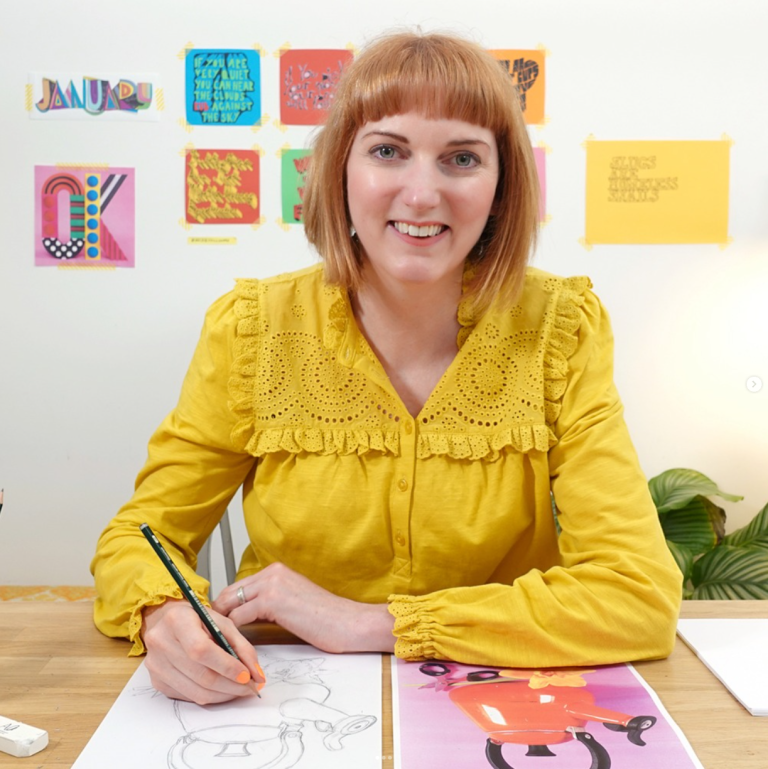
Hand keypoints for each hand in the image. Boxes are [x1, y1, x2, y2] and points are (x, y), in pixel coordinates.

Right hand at [141, 599, 264, 704]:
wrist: (168, 622)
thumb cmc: (198, 620)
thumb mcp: (222, 622)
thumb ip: (242, 646)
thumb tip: (257, 674)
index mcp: (176, 621)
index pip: (202, 650)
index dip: (226, 666)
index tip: (247, 675)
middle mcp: (160, 643)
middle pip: (200, 675)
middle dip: (231, 685)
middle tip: (251, 688)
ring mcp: (155, 665)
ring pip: (195, 691)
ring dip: (223, 695)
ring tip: (240, 690)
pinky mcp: (156, 681)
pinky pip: (188, 697)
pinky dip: (210, 696)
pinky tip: (223, 690)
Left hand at [213, 562, 394, 653]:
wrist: (349, 622)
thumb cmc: (327, 619)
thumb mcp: (294, 602)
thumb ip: (272, 602)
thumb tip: (247, 616)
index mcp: (278, 571)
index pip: (239, 586)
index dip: (225, 606)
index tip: (216, 623)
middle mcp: (272, 572)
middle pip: (230, 592)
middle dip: (217, 613)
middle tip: (210, 635)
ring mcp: (271, 584)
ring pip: (230, 603)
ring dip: (221, 624)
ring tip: (216, 642)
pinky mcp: (272, 600)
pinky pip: (239, 617)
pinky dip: (232, 633)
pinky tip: (233, 647)